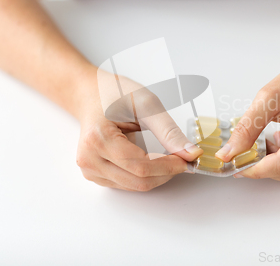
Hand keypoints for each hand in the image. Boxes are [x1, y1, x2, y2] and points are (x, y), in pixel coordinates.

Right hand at [75, 72, 201, 190]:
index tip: (189, 159)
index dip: (169, 166)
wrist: (91, 94)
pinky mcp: (95, 175)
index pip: (141, 166)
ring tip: (170, 157)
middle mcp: (89, 159)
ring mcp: (90, 169)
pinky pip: (128, 184)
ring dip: (159, 175)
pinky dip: (147, 175)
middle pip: (139, 180)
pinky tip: (155, 160)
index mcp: (98, 139)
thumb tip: (190, 153)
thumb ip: (169, 131)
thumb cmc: (115, 93)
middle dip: (167, 172)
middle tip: (185, 159)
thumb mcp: (147, 104)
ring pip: (135, 186)